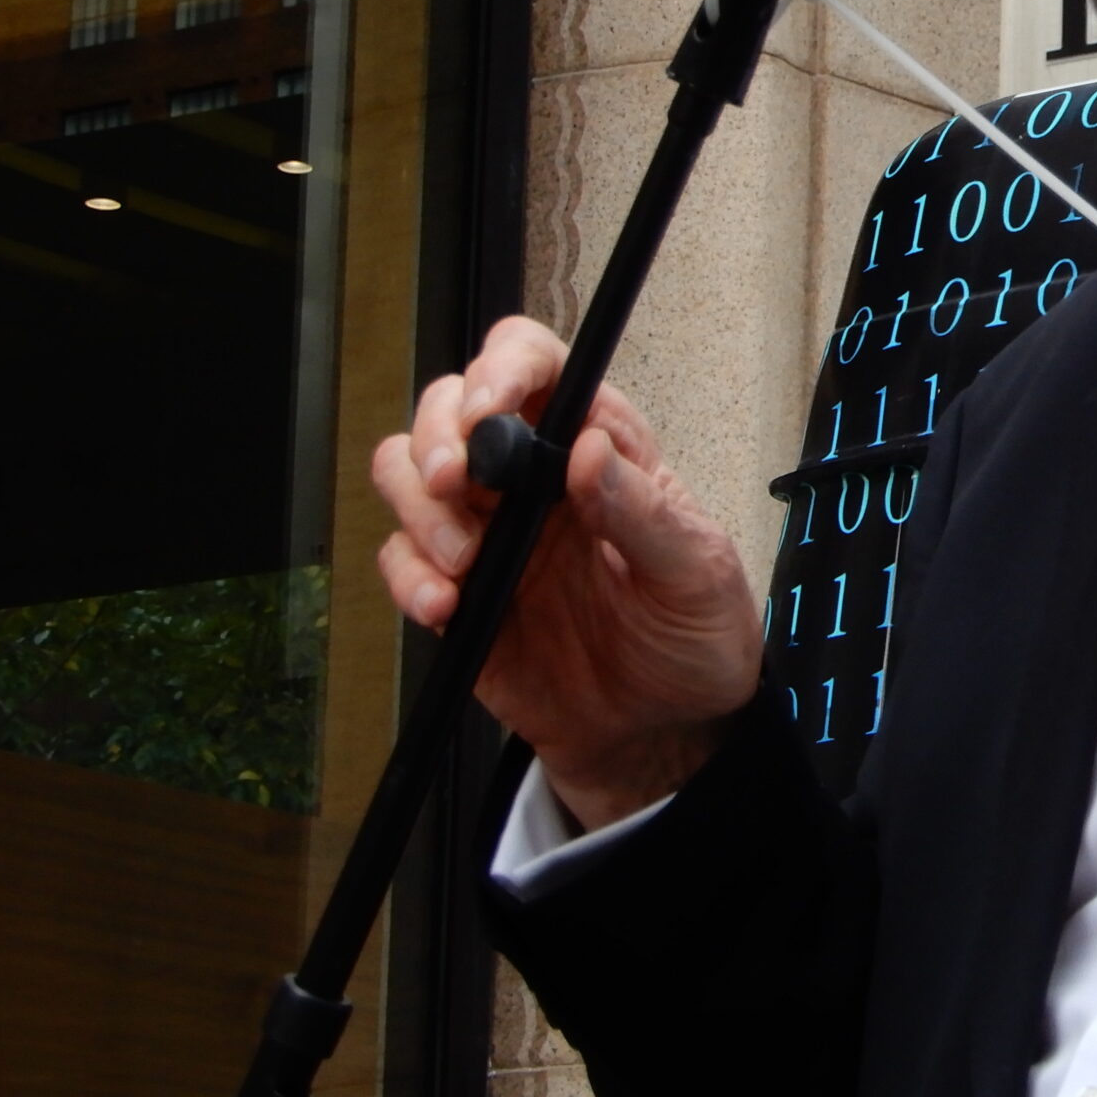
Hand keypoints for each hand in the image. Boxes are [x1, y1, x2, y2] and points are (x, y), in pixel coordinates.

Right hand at [372, 316, 762, 828]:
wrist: (665, 730)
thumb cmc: (694, 636)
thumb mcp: (695, 572)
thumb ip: (641, 512)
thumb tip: (587, 449)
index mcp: (600, 447)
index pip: (538, 366)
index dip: (502, 370)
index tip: (487, 411)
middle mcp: (533, 477)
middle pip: (449, 408)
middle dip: (438, 436)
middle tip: (456, 483)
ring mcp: (489, 531)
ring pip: (407, 472)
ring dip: (417, 507)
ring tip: (463, 561)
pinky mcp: (457, 591)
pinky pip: (400, 559)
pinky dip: (408, 576)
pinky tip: (447, 606)